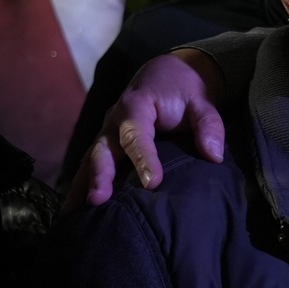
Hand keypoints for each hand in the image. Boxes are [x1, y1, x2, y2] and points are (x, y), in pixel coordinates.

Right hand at [68, 50, 226, 206]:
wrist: (167, 75)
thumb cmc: (183, 91)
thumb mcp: (202, 102)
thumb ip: (209, 125)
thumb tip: (214, 156)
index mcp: (136, 105)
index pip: (137, 135)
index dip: (143, 159)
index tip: (153, 184)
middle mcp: (114, 120)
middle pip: (104, 149)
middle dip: (100, 174)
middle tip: (98, 200)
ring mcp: (107, 133)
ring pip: (91, 159)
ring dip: (83, 184)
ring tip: (76, 212)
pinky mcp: (106, 145)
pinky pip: (91, 164)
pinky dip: (81, 184)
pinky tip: (74, 210)